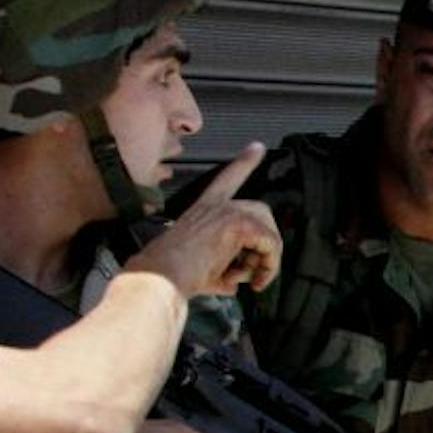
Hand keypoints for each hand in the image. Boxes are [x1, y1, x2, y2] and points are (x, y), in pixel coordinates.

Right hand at [126, 143, 282, 297]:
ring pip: (269, 231)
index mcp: (204, 209)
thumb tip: (236, 285)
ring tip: (250, 280)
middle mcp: (215, 205)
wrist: (161, 278)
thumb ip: (225, 268)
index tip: (257, 146)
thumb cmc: (175, 276)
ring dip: (267, 260)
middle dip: (268, 244)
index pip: (227, 179)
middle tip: (255, 275)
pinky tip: (254, 280)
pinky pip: (271, 244)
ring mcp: (227, 211)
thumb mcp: (204, 266)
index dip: (244, 162)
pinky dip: (269, 266)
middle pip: (262, 213)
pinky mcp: (237, 223)